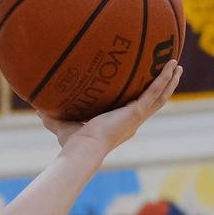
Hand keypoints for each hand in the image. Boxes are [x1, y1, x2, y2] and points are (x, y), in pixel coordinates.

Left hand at [39, 60, 181, 151]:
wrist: (82, 148)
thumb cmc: (73, 143)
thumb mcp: (62, 125)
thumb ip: (52, 116)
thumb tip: (37, 109)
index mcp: (120, 125)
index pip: (135, 110)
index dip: (142, 100)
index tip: (145, 89)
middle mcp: (132, 121)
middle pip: (154, 101)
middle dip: (163, 87)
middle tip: (171, 72)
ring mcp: (137, 117)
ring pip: (160, 96)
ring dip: (169, 81)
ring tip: (176, 66)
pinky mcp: (137, 112)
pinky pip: (155, 92)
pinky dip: (164, 79)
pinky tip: (170, 66)